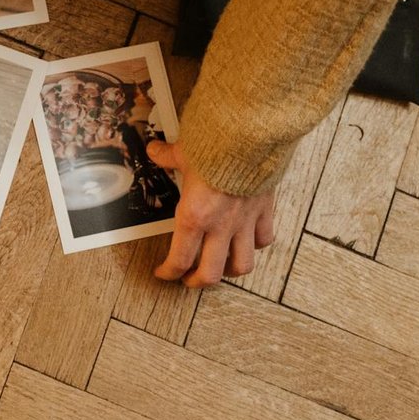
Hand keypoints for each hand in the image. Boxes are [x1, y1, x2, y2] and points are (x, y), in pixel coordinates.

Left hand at [147, 141, 275, 287]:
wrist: (249, 137)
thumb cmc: (215, 146)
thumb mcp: (183, 153)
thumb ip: (167, 156)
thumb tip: (155, 150)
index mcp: (193, 216)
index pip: (179, 259)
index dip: (169, 272)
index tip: (164, 273)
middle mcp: (219, 225)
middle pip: (210, 273)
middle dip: (197, 281)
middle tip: (190, 279)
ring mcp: (244, 222)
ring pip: (242, 264)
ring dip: (229, 271)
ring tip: (221, 268)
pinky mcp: (263, 212)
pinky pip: (264, 239)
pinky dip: (256, 245)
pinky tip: (249, 242)